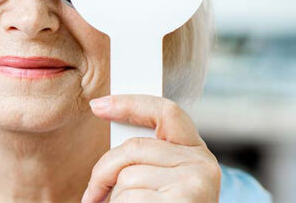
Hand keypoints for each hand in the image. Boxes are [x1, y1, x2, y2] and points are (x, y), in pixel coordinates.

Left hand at [82, 95, 220, 202]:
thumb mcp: (162, 184)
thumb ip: (146, 160)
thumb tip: (108, 123)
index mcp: (196, 154)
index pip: (166, 112)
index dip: (131, 103)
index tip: (98, 105)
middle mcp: (202, 165)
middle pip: (132, 150)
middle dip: (103, 172)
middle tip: (92, 195)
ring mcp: (195, 185)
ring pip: (127, 179)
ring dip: (115, 202)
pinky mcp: (183, 202)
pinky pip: (129, 200)